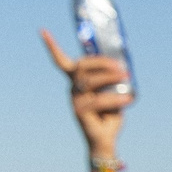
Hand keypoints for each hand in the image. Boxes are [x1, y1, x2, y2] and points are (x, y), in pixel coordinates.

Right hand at [40, 29, 130, 157]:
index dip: (52, 47)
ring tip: (126, 77)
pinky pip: (98, 100)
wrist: (105, 141)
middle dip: (100, 61)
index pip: (62, 62)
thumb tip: (122, 66)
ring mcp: (75, 100)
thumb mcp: (113, 94)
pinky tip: (129, 99)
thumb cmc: (109, 116)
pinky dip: (115, 98)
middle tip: (121, 66)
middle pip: (81, 67)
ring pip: (90, 81)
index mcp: (77, 82)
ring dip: (110, 76)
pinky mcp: (80, 112)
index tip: (42, 30)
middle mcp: (73, 89)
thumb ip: (113, 81)